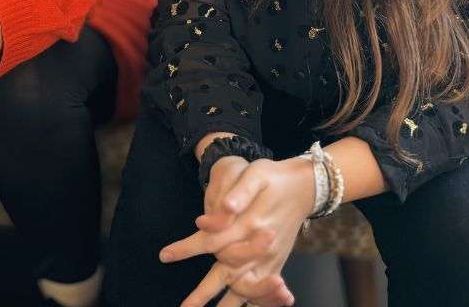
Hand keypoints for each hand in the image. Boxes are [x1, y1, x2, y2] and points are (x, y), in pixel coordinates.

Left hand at [161, 157, 314, 305]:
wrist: (303, 187)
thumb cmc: (273, 179)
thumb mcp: (256, 174)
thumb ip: (241, 191)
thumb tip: (224, 206)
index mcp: (250, 225)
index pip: (213, 241)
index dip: (188, 248)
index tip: (165, 255)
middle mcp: (260, 247)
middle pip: (227, 273)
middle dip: (204, 293)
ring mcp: (269, 258)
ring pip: (246, 288)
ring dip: (229, 304)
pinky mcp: (276, 263)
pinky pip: (264, 291)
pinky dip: (258, 301)